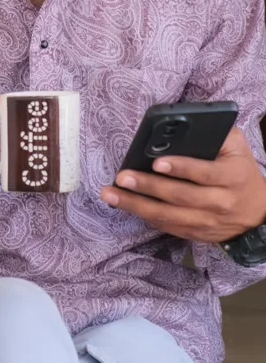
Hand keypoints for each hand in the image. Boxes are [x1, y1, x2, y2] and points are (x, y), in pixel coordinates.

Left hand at [101, 128, 265, 242]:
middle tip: (122, 177)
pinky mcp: (196, 234)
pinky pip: (168, 227)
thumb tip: (182, 127)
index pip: (204, 173)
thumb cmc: (239, 170)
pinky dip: (145, 217)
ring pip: (169, 216)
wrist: (257, 211)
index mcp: (232, 177)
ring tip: (111, 194)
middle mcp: (221, 203)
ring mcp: (208, 223)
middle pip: (180, 196)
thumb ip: (215, 135)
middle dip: (148, 187)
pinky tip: (126, 206)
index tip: (156, 163)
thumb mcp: (236, 147)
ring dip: (136, 205)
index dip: (180, 168)